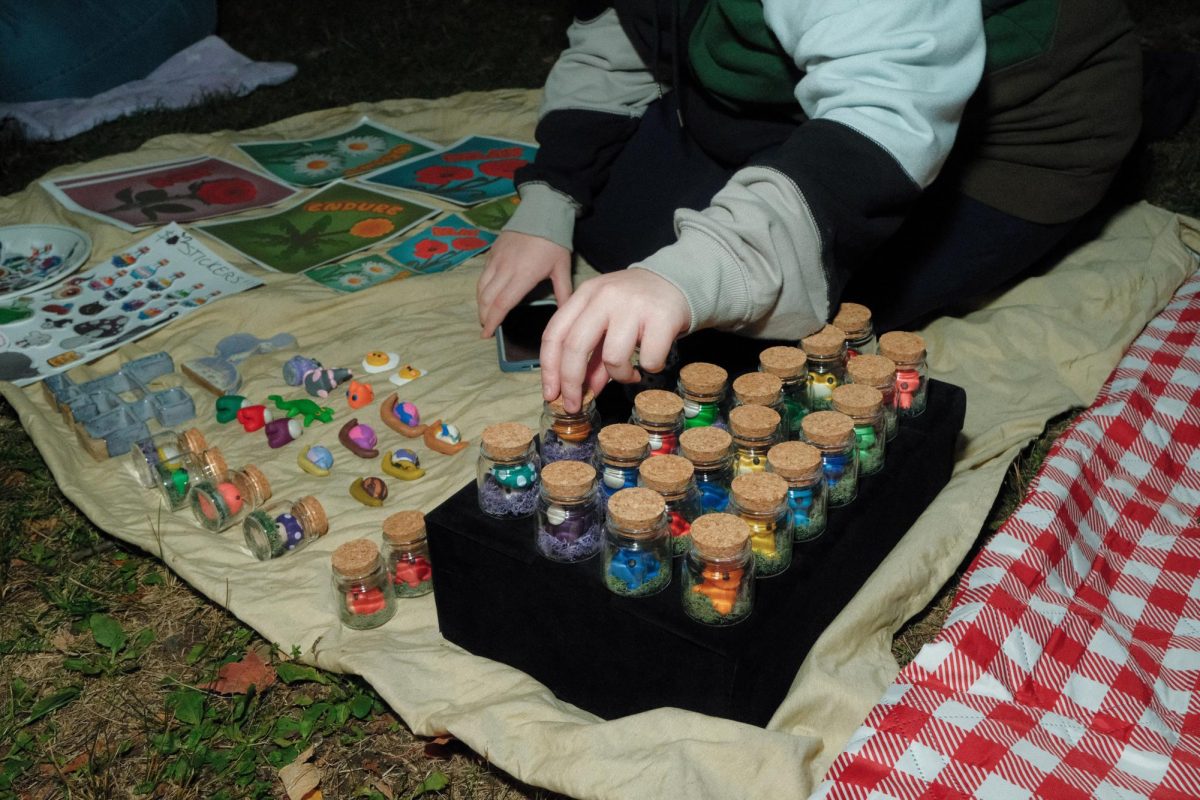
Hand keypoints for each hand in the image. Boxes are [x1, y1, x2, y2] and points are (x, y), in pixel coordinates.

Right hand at [477, 231, 571, 337]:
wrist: (542, 210)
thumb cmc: (555, 241)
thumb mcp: (562, 268)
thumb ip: (563, 293)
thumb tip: (566, 314)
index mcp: (522, 276)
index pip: (502, 304)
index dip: (493, 321)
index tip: (488, 334)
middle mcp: (505, 269)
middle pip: (487, 299)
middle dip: (484, 316)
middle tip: (486, 328)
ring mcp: (496, 260)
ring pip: (481, 287)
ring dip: (480, 304)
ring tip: (484, 315)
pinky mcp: (492, 252)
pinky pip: (483, 275)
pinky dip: (481, 288)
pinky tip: (486, 295)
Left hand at [541, 269, 690, 411]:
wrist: (678, 281)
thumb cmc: (637, 306)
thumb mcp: (608, 321)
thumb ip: (593, 353)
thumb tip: (583, 391)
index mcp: (586, 294)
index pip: (555, 333)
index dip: (549, 368)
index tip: (551, 394)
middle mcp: (605, 296)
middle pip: (575, 346)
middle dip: (571, 383)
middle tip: (576, 405)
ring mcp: (633, 305)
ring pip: (613, 357)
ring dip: (619, 376)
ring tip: (629, 373)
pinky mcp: (662, 317)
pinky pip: (648, 360)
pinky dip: (650, 368)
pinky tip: (653, 360)